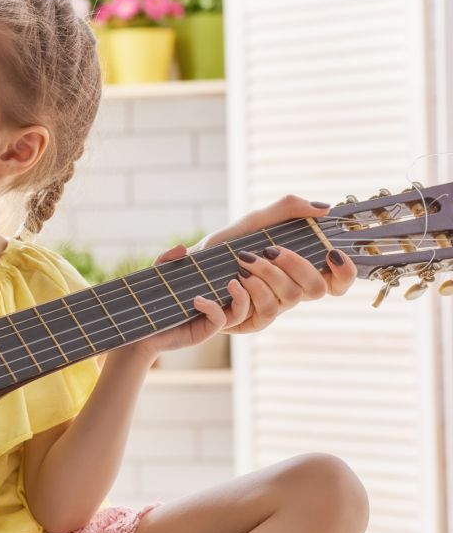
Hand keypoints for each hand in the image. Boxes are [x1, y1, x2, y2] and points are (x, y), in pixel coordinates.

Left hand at [113, 242, 251, 362]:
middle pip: (252, 297)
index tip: (246, 254)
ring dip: (242, 297)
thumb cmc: (150, 302)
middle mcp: (217, 304)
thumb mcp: (158, 276)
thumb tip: (182, 247)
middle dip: (257, 283)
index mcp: (212, 288)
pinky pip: (220, 320)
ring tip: (232, 283)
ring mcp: (212, 319)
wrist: (139, 330)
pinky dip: (213, 308)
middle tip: (248, 267)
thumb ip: (167, 260)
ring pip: (241, 311)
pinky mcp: (205, 332)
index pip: (240, 280)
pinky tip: (198, 300)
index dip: (250, 270)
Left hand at [193, 195, 356, 333]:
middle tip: (269, 249)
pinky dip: (247, 294)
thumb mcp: (253, 222)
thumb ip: (287, 209)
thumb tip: (325, 208)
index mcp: (297, 272)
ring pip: (287, 301)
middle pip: (315, 290)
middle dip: (296, 266)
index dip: (345, 273)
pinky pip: (261, 314)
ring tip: (242, 261)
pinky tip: (233, 280)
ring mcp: (269, 310)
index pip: (336, 282)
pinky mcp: (248, 323)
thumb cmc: (223, 246)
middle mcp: (288, 293)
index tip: (333, 254)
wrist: (186, 269)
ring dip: (266, 276)